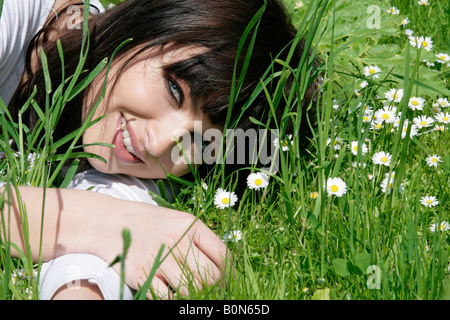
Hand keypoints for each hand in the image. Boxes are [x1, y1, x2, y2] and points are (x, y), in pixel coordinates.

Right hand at [93, 200, 230, 298]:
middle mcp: (177, 240)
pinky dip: (173, 299)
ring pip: (192, 290)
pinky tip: (172, 293)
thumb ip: (199, 238)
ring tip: (192, 292)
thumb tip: (223, 264)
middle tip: (213, 292)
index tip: (229, 282)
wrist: (109, 222)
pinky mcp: (141, 274)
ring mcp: (158, 258)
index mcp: (190, 226)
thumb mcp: (178, 220)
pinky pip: (167, 298)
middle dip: (216, 288)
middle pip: (211, 276)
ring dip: (195, 295)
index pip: (223, 255)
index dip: (230, 274)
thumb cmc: (148, 223)